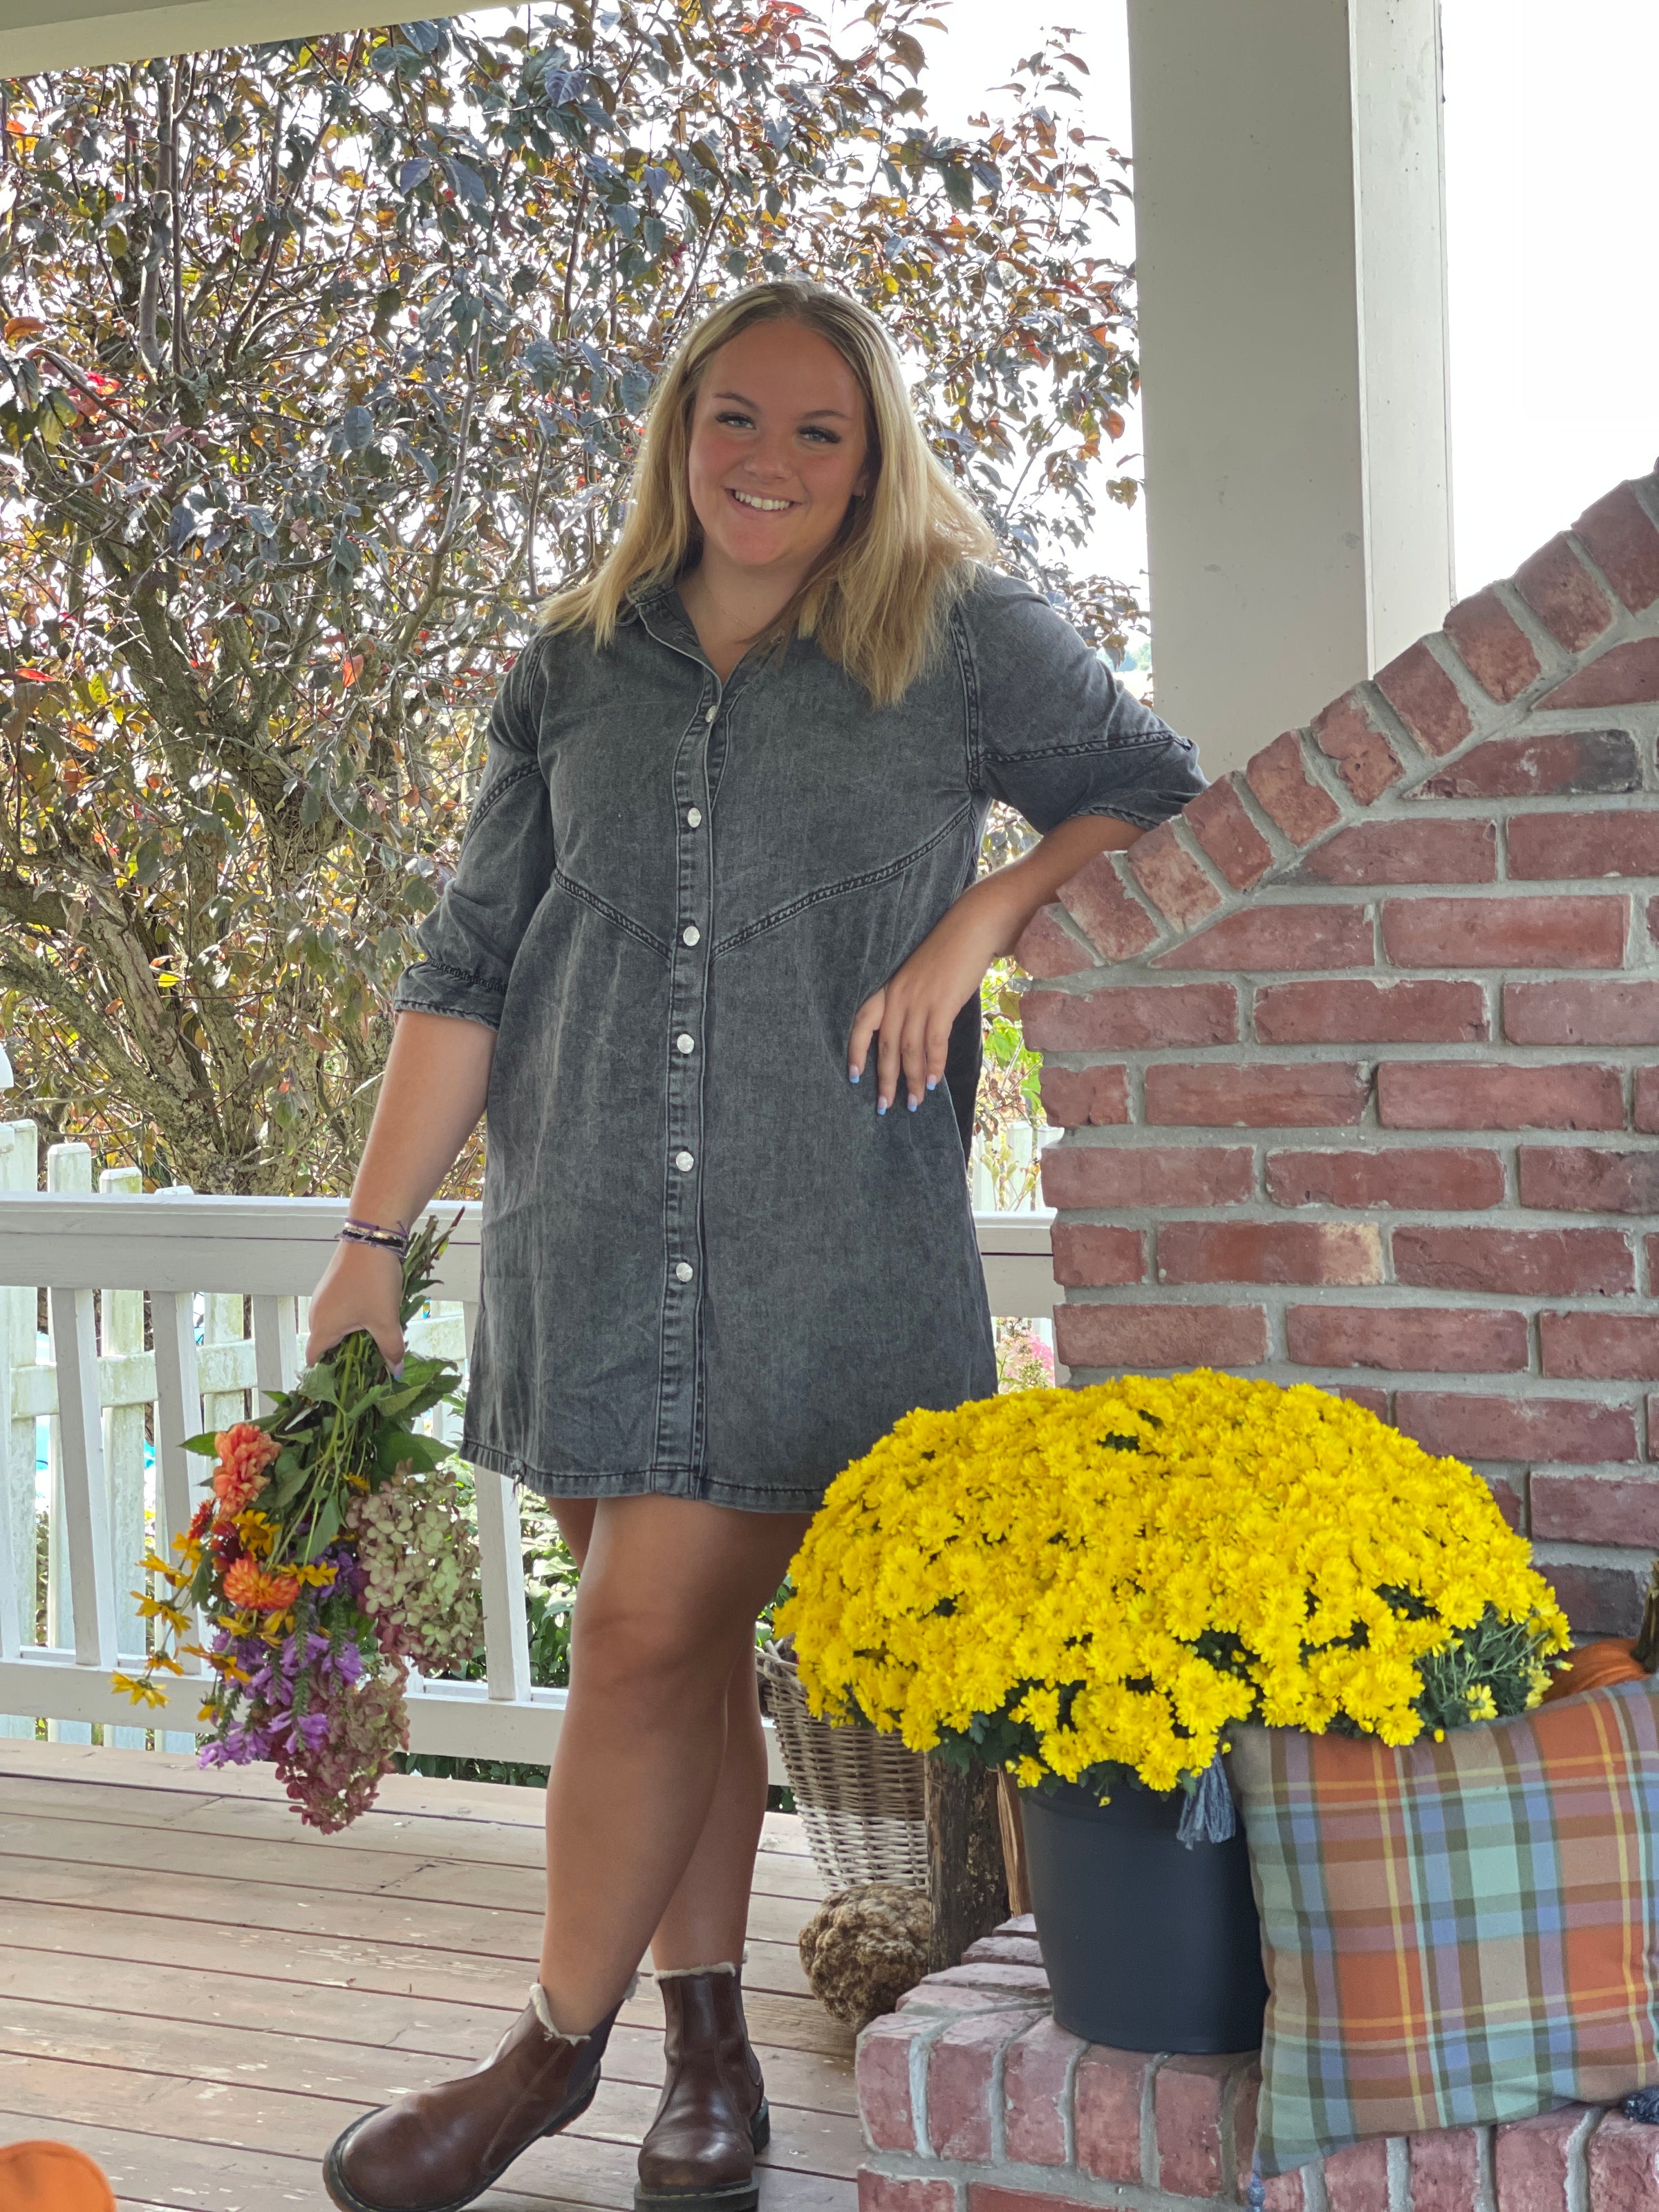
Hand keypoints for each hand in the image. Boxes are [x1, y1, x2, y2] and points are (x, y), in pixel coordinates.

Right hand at [305, 1239, 406, 1372]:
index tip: (347, 1383)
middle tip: (370, 1364)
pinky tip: (375, 1315)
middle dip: (347, 1356)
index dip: (328, 1375)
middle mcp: (316, 1313)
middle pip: (326, 1345)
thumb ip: (391, 1349)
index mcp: (322, 1327)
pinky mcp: (333, 1285)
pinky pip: (341, 1310)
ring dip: (353, 1336)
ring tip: (377, 1340)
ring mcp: (324, 1297)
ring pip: (336, 1326)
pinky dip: (354, 1318)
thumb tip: (397, 1372)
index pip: (314, 1361)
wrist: (372, 1237)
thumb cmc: (373, 1282)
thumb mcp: (386, 1320)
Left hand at [848, 880, 1010, 1114]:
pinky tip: (933, 1082)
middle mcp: (899, 995)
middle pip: (885, 1045)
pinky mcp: (942, 1002)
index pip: (862, 1023)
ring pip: (908, 1048)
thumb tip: (917, 1035)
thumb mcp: (921, 976)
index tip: (854, 1077)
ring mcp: (919, 999)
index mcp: (890, 987)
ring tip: (914, 1103)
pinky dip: (933, 1064)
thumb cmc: (950, 952)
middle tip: (884, 1106)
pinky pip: (933, 1041)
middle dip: (884, 1079)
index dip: (856, 1051)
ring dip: (911, 1080)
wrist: (973, 927)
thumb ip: (912, 1002)